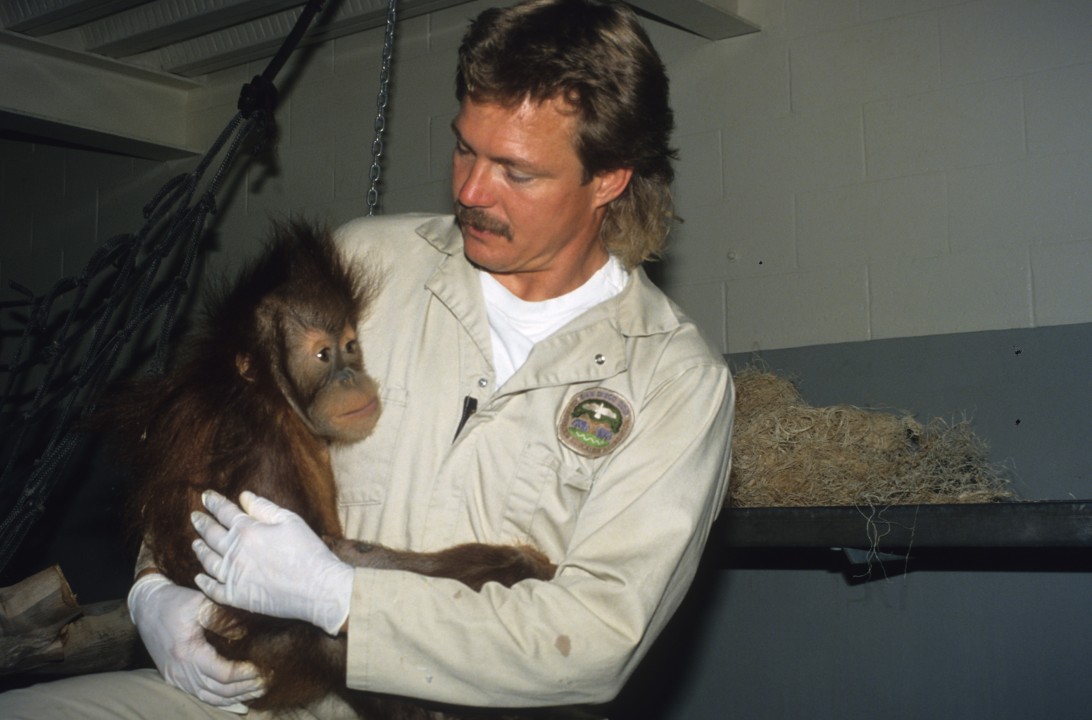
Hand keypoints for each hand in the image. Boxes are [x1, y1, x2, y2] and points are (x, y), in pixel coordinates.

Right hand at [128, 572, 264, 709]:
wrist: (147, 606)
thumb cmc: (175, 602)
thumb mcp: (200, 602)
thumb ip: (222, 617)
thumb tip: (243, 634)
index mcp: (188, 652)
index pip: (222, 674)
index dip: (244, 674)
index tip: (262, 669)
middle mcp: (180, 670)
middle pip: (218, 690)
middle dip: (244, 689)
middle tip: (264, 682)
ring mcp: (175, 676)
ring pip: (208, 696)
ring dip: (233, 698)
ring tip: (254, 692)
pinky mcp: (173, 677)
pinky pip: (197, 694)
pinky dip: (217, 700)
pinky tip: (234, 700)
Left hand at [190, 490, 353, 635]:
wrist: (318, 588)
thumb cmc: (309, 552)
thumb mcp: (290, 521)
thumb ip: (264, 508)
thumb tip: (243, 496)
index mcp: (248, 530)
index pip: (224, 512)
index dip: (213, 503)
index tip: (205, 497)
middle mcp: (235, 552)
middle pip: (211, 535)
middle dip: (202, 523)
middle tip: (194, 517)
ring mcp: (233, 576)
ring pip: (208, 561)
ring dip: (200, 550)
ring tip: (196, 543)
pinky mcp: (237, 597)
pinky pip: (213, 589)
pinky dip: (204, 582)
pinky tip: (199, 577)